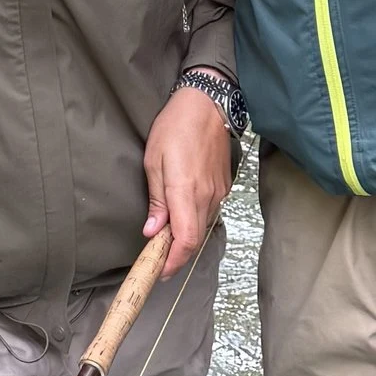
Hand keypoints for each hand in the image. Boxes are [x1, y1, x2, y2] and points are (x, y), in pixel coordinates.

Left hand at [142, 83, 230, 265]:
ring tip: (165, 241)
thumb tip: (152, 231)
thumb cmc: (175, 126)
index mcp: (186, 192)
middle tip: (156, 260)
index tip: (159, 271)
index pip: (185, 241)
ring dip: (185, 239)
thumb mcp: (154, 161)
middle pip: (194, 240)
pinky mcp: (224, 186)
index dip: (173, 262)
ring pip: (202, 227)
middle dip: (176, 255)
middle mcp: (207, 197)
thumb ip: (156, 200)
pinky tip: (181, 217)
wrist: (207, 104)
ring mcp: (218, 192)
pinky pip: (209, 213)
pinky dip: (194, 222)